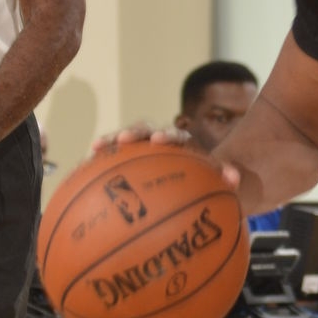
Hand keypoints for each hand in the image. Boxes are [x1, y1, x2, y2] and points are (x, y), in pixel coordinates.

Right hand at [88, 124, 241, 194]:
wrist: (200, 187)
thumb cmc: (209, 185)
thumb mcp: (223, 183)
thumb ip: (229, 178)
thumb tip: (234, 176)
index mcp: (184, 145)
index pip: (176, 135)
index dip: (167, 135)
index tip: (158, 141)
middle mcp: (162, 143)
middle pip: (147, 130)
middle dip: (134, 132)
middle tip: (123, 139)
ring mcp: (145, 151)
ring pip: (127, 142)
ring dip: (112, 142)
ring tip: (95, 148)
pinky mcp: (132, 162)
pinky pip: (115, 161)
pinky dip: (102, 163)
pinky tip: (83, 172)